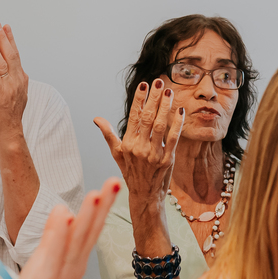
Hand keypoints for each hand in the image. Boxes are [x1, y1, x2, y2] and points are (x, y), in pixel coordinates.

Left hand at [0, 21, 28, 146]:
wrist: (10, 133)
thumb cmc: (9, 115)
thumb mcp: (16, 94)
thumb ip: (17, 81)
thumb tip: (20, 70)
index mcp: (21, 79)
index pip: (16, 55)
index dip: (10, 40)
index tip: (5, 27)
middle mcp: (18, 81)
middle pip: (10, 55)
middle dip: (3, 37)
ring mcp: (10, 88)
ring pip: (2, 63)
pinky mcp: (0, 96)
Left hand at [5, 177, 120, 278]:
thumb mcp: (45, 261)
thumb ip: (55, 237)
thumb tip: (64, 210)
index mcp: (75, 259)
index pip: (91, 228)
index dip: (102, 206)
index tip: (112, 184)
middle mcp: (75, 264)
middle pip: (90, 230)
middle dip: (102, 205)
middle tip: (114, 182)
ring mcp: (62, 272)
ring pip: (77, 239)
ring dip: (87, 216)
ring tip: (96, 194)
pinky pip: (56, 254)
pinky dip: (61, 235)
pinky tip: (67, 218)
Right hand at [93, 79, 182, 209]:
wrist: (145, 196)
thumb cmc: (131, 173)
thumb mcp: (117, 154)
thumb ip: (108, 135)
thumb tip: (97, 119)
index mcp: (127, 144)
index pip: (133, 117)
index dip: (138, 100)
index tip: (143, 85)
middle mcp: (139, 148)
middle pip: (146, 118)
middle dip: (153, 98)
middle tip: (159, 82)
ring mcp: (153, 154)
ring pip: (159, 125)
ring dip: (165, 107)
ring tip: (169, 92)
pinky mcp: (167, 160)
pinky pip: (173, 138)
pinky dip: (177, 124)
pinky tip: (180, 111)